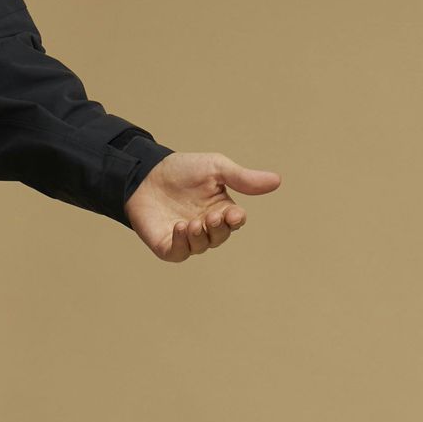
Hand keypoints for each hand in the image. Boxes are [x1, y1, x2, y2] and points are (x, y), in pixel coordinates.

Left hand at [124, 152, 280, 260]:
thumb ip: (243, 178)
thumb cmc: (182, 169)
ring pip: (201, 246)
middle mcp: (205, 226)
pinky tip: (180, 227)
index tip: (233, 214)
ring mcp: (185, 237)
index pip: (234, 222)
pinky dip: (182, 243)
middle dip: (218, 229)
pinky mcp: (166, 244)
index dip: (235, 220)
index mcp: (220, 209)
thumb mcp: (216, 168)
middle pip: (220, 236)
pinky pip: (178, 253)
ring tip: (192, 223)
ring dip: (200, 236)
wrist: (145, 172)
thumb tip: (277, 180)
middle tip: (210, 216)